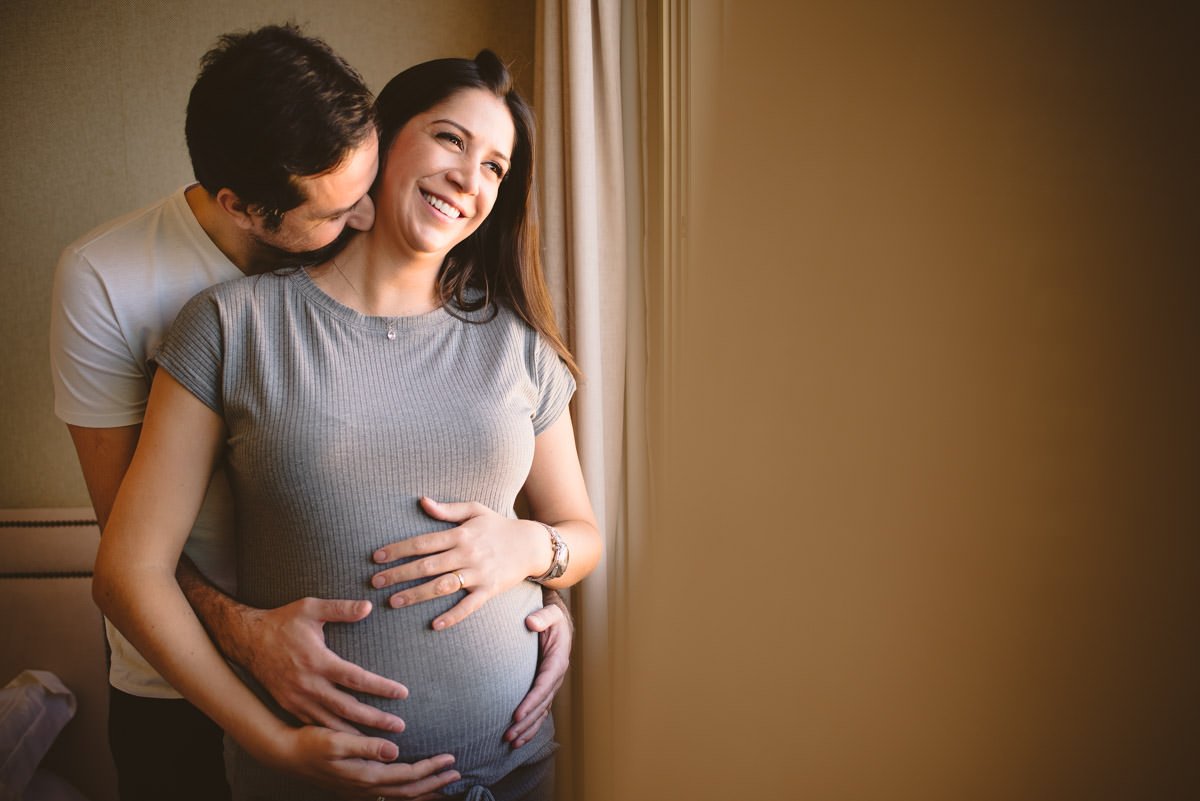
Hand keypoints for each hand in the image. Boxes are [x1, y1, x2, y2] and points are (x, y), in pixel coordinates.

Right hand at [227, 597, 409, 733]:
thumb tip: (368, 607)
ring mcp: (297, 698)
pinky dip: (332, 734)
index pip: (357, 678)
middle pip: (349, 708)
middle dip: (376, 719)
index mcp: (318, 661)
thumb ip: (340, 608)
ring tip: (379, 743)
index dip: (381, 687)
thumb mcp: (310, 608)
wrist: (247, 640)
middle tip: (400, 726)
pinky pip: (314, 724)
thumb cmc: (282, 621)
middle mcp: (309, 684)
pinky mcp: (289, 706)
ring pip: (331, 722)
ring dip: (356, 734)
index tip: (402, 693)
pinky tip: (347, 742)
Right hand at [265, 725, 458, 798]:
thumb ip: (366, 746)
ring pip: (400, 796)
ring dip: (425, 790)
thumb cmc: (311, 743)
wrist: (287, 755)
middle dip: (435, 783)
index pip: (407, 776)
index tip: (451, 759)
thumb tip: (395, 750)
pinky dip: (409, 792)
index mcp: (364, 776)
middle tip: (457, 772)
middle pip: (408, 791)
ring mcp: (360, 791)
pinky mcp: (356, 787)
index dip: (431, 769)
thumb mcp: (337, 741)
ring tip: (444, 783)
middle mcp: (365, 788)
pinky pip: (391, 794)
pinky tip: (415, 786)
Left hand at [371, 497, 547, 629]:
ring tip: (394, 602)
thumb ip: (447, 509)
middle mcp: (467, 553)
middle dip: (399, 574)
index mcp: (460, 534)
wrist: (531, 544)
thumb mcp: (475, 510)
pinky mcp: (489, 590)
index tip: (377, 557)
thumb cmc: (498, 526)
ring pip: (442, 586)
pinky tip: (435, 625)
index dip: (398, 549)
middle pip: (427, 566)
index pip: (423, 543)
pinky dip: (453, 616)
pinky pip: (469, 605)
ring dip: (417, 595)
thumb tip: (422, 501)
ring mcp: (478, 573)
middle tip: (375, 582)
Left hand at [506, 599, 572, 747]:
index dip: (531, 702)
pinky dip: (530, 726)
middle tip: (508, 735)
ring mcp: (551, 684)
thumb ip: (542, 616)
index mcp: (558, 661)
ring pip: (541, 712)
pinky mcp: (544, 688)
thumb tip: (530, 622)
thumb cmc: (550, 616)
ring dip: (527, 729)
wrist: (556, 620)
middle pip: (541, 705)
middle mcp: (556, 676)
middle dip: (526, 722)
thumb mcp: (550, 612)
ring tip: (511, 743)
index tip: (516, 715)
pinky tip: (519, 739)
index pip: (543, 685)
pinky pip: (539, 711)